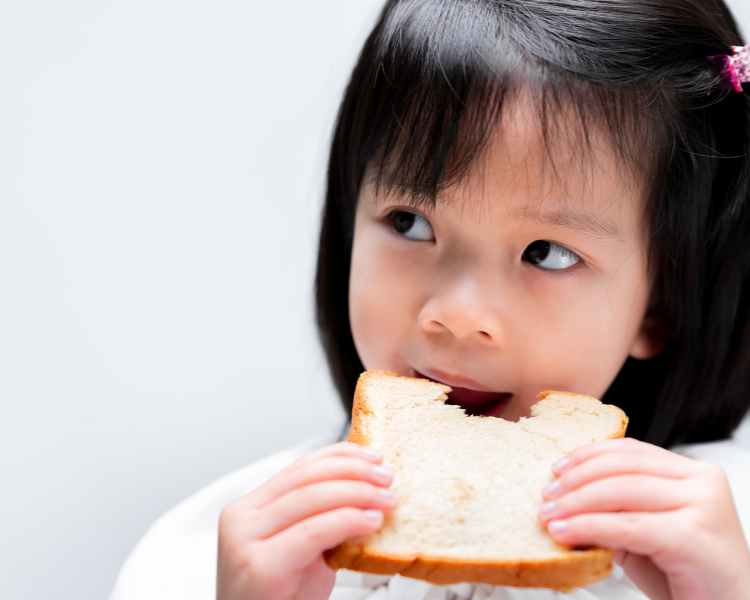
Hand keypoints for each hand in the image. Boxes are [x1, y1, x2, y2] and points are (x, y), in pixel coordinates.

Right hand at [216, 442, 396, 599]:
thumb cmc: (282, 598)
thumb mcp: (302, 548)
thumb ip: (322, 516)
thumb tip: (367, 488)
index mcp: (249, 507)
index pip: (300, 467)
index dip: (341, 456)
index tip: (372, 456)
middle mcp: (240, 517)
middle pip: (306, 478)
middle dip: (354, 472)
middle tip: (386, 478)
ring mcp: (244, 541)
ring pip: (310, 499)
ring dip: (357, 494)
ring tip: (385, 500)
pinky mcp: (259, 566)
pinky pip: (312, 532)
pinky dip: (347, 521)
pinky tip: (369, 522)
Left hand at [538, 437, 749, 599]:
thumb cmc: (688, 577)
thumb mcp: (648, 530)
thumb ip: (619, 507)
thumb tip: (564, 494)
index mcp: (694, 473)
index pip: (631, 452)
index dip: (587, 456)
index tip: (556, 469)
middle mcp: (702, 482)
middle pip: (622, 468)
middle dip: (576, 481)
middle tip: (546, 496)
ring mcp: (703, 506)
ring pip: (621, 492)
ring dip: (575, 504)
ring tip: (549, 516)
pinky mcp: (692, 536)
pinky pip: (627, 526)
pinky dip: (588, 527)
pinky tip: (565, 532)